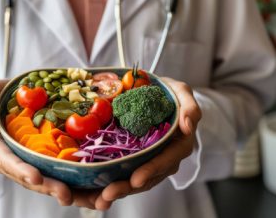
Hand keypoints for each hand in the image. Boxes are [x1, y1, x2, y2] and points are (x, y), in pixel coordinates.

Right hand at [0, 80, 72, 205]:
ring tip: (71, 196)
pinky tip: (78, 189)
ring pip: (38, 180)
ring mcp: (22, 162)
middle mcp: (6, 159)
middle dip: (44, 186)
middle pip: (25, 177)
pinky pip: (48, 173)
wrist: (12, 99)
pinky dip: (62, 181)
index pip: (5, 160)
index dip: (20, 170)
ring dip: (54, 189)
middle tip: (64, 194)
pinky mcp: (37, 161)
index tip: (36, 177)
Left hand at [91, 78, 201, 209]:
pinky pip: (127, 172)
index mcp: (179, 144)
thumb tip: (187, 126)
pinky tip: (98, 188)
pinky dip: (115, 180)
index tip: (136, 179)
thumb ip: (189, 106)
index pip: (167, 161)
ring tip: (102, 196)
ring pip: (137, 179)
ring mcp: (151, 159)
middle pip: (149, 177)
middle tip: (109, 193)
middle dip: (129, 186)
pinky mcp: (137, 158)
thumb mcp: (182, 93)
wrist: (158, 95)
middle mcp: (166, 157)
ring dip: (120, 188)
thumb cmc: (171, 94)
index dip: (152, 170)